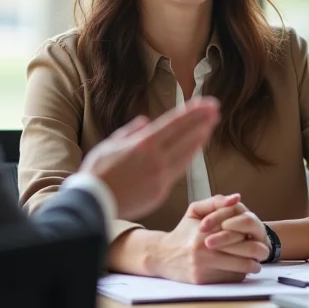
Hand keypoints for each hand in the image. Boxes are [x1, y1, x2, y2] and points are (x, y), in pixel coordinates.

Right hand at [80, 98, 219, 220]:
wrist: (92, 203)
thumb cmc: (97, 172)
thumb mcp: (109, 144)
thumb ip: (130, 132)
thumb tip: (145, 122)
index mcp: (143, 144)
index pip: (174, 123)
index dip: (193, 112)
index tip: (207, 103)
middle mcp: (156, 159)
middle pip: (185, 137)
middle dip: (202, 122)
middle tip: (216, 110)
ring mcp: (160, 177)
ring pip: (186, 155)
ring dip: (199, 139)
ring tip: (210, 127)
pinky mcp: (161, 192)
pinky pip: (179, 171)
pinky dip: (189, 158)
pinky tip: (195, 150)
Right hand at [150, 194, 266, 283]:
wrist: (162, 256)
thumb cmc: (183, 232)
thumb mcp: (194, 211)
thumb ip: (216, 202)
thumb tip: (237, 198)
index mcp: (204, 230)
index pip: (239, 230)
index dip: (251, 232)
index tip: (256, 234)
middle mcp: (204, 249)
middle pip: (246, 250)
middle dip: (259, 251)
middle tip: (263, 251)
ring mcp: (204, 267)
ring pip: (241, 267)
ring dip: (252, 265)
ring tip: (255, 262)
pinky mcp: (203, 281)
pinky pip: (230, 279)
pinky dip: (238, 274)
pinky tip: (238, 270)